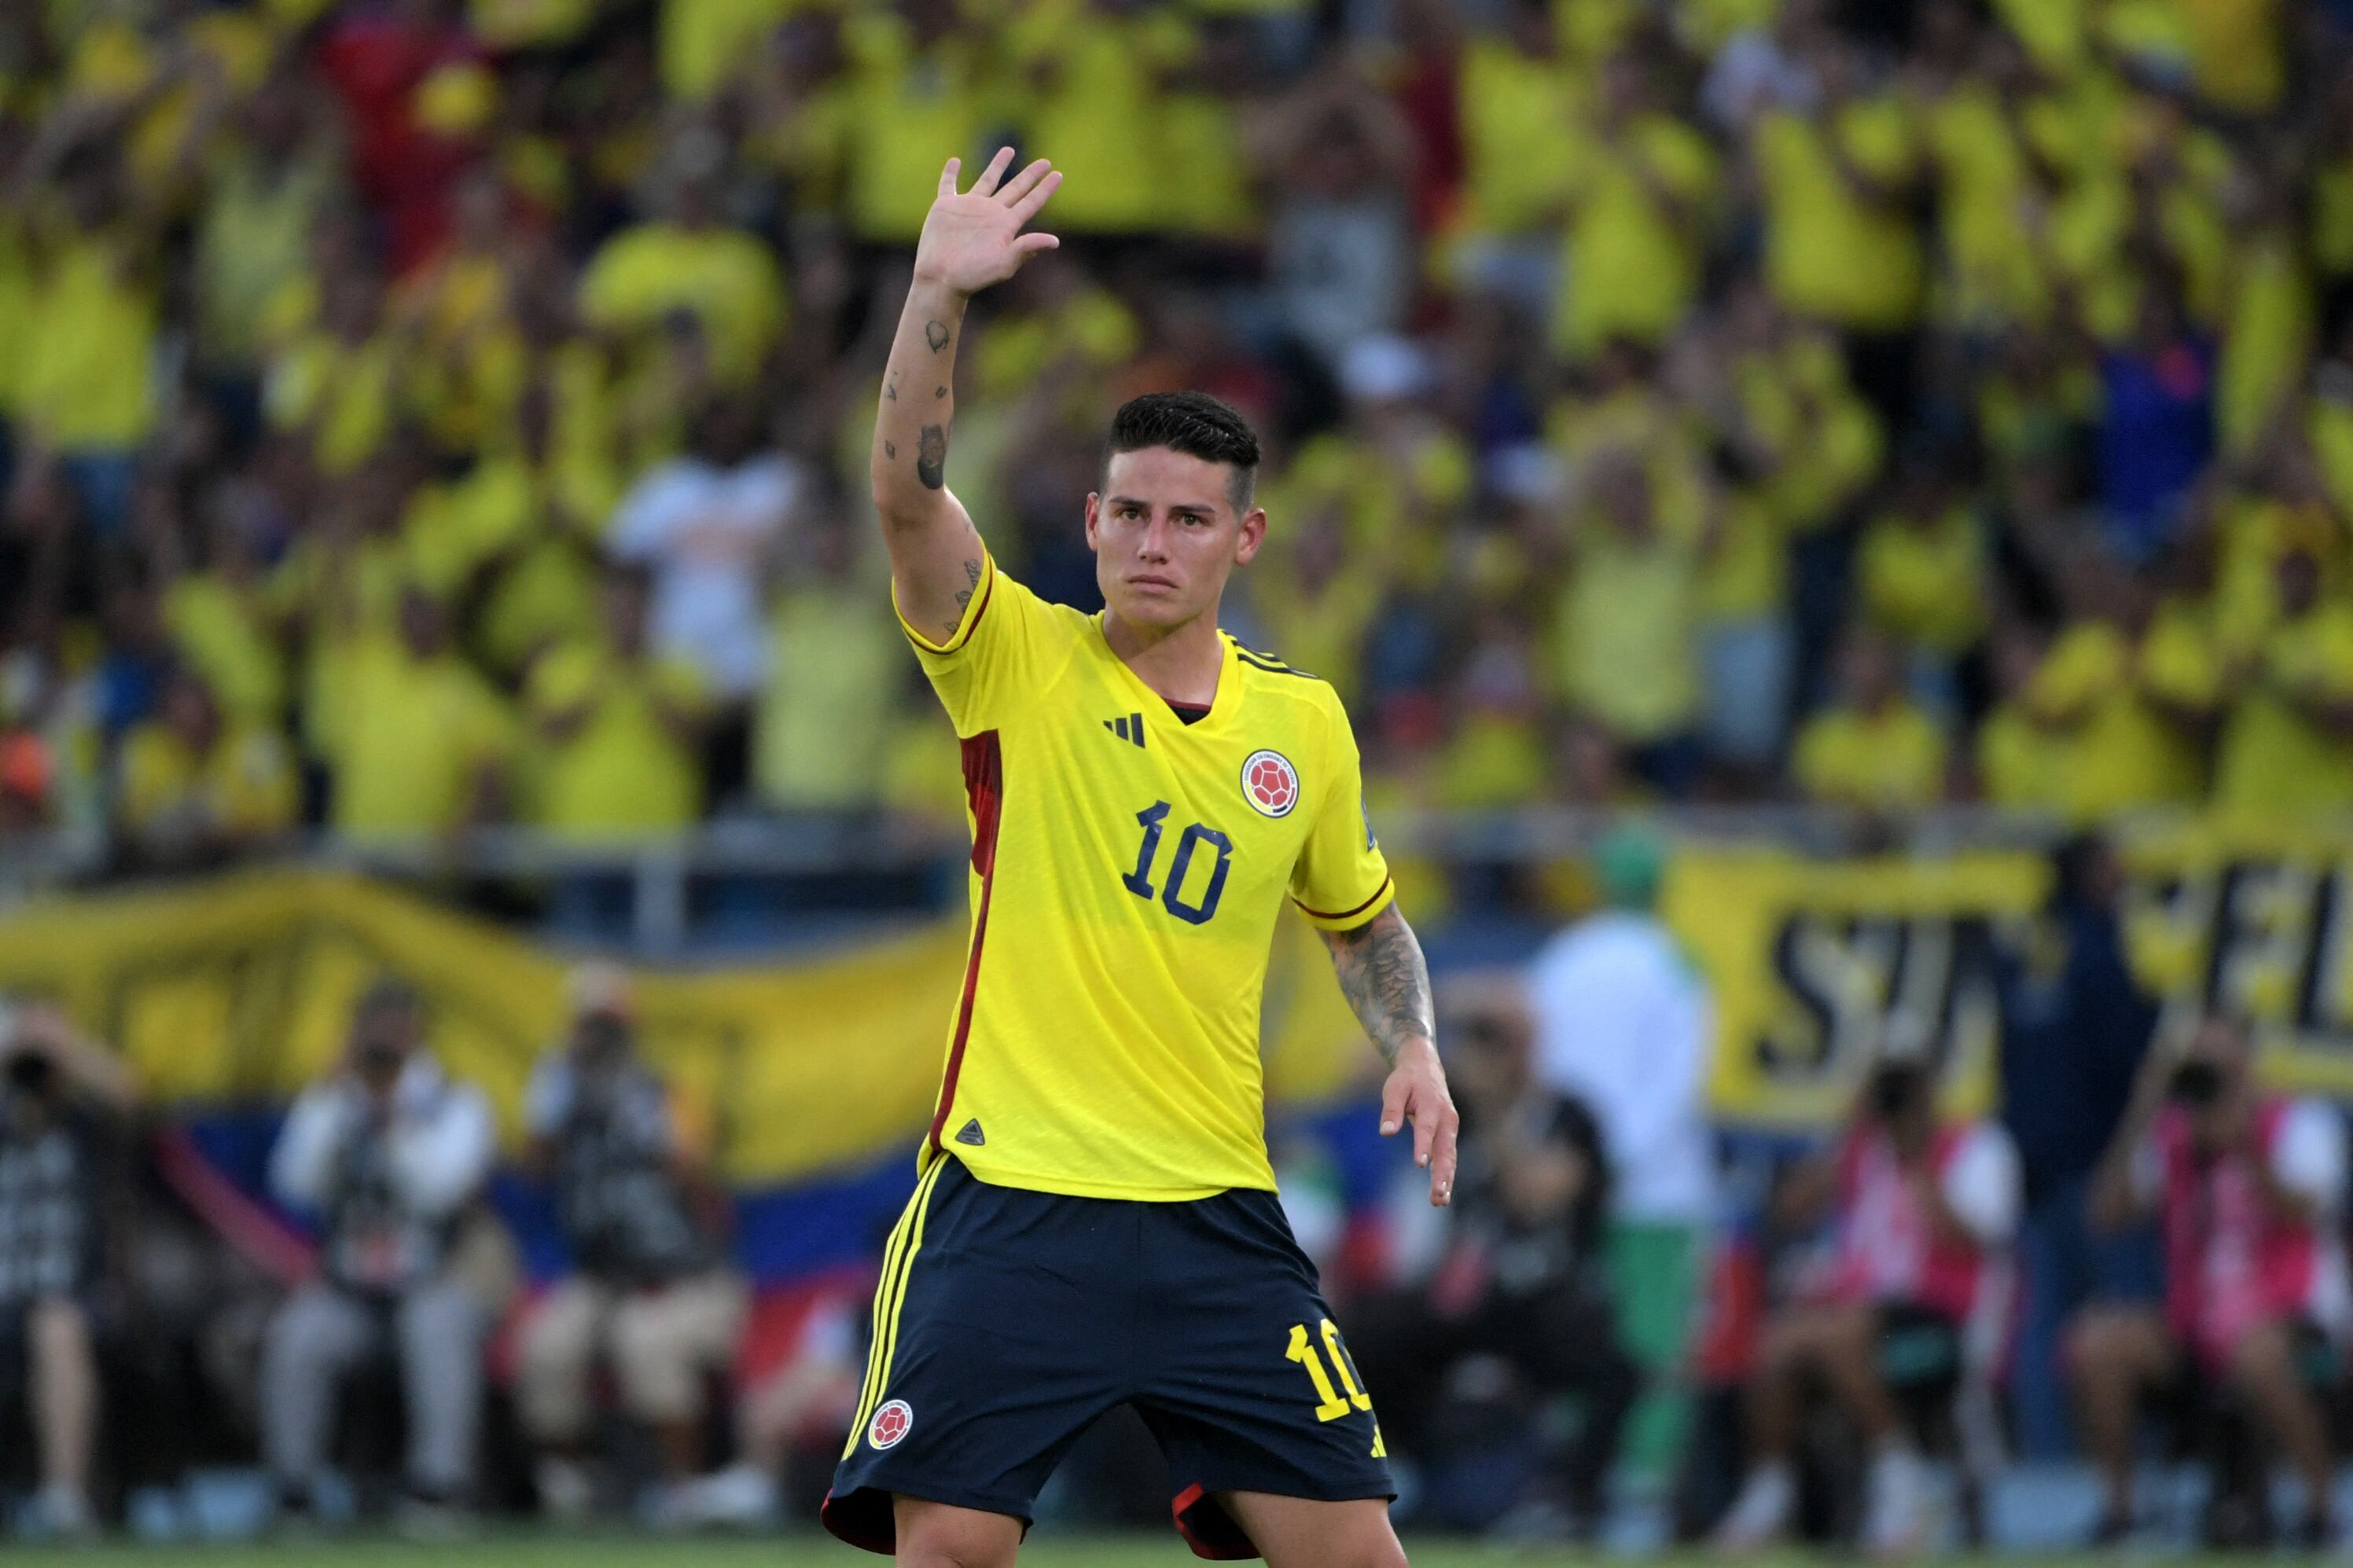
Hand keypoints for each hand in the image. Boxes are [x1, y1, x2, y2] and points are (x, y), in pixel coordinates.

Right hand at [911, 147, 1060, 296]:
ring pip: (987, 180)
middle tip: (1045, 161)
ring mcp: (968, 208)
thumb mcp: (1004, 263)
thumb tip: (1055, 241)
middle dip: (1030, 175)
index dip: (1045, 189)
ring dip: (998, 165)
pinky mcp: (946, 207)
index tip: (1058, 175)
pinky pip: (948, 185)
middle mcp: (990, 214)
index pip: (1031, 202)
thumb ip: (1026, 248)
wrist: (942, 279)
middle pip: (1015, 188)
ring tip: (1009, 150)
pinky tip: (954, 161)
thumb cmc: (974, 275)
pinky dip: (950, 173)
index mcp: (1006, 225)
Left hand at [1379, 1037, 1459, 1206]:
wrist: (1425, 1066)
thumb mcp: (1394, 1088)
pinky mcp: (1449, 1134)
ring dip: (1446, 1179)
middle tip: (1437, 1194)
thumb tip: (1386, 1132)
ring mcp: (1450, 1127)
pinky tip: (1441, 1194)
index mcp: (1431, 1105)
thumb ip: (1391, 1110)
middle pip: (1445, 1149)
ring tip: (1439, 1201)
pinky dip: (1446, 1175)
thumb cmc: (1407, 1079)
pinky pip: (1449, 1156)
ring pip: (1450, 1157)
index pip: (1426, 1128)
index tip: (1421, 1163)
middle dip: (1442, 1173)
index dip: (1423, 1145)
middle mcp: (1446, 1118)